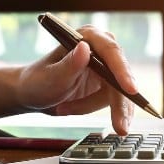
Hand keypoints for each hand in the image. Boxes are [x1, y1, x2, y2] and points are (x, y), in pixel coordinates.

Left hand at [16, 25, 135, 134]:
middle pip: (120, 76)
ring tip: (64, 109)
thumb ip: (69, 65)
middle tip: (120, 127)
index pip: (111, 52)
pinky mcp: (107, 83)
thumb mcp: (51, 77)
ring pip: (117, 93)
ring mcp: (105, 66)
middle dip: (118, 103)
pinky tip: (72, 109)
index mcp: (87, 37)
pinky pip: (113, 101)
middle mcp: (100, 48)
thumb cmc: (37, 82)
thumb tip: (85, 48)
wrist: (32, 94)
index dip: (122, 71)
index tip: (130, 90)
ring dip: (91, 106)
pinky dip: (93, 109)